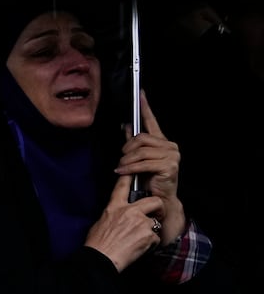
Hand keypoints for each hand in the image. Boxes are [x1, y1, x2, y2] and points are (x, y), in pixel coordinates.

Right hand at [83, 172, 164, 271]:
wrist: (101, 259)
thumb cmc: (97, 244)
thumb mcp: (100, 223)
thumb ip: (113, 214)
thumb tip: (118, 215)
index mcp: (114, 207)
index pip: (123, 186)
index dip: (130, 176)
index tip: (134, 171)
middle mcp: (130, 212)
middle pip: (154, 202)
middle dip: (159, 208)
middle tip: (156, 215)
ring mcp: (141, 223)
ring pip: (155, 223)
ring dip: (150, 232)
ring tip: (139, 240)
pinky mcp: (149, 235)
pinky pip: (155, 238)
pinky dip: (150, 244)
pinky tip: (139, 248)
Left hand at [115, 92, 184, 242]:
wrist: (161, 199)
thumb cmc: (150, 179)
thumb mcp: (139, 158)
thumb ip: (134, 142)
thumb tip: (126, 126)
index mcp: (163, 142)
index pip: (152, 121)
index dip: (146, 107)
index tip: (140, 94)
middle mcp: (170, 146)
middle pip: (141, 138)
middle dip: (127, 148)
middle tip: (122, 160)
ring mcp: (172, 155)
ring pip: (140, 151)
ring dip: (126, 160)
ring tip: (121, 168)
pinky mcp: (169, 165)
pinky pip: (143, 163)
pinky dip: (129, 168)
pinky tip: (122, 172)